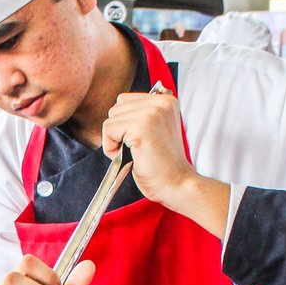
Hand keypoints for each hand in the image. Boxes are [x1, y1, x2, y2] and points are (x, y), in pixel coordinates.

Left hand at [101, 90, 194, 207]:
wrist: (177, 184)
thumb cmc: (163, 164)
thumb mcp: (154, 131)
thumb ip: (140, 115)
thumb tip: (115, 111)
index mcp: (166, 100)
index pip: (125, 100)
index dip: (124, 124)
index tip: (140, 141)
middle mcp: (161, 102)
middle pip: (116, 108)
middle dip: (118, 131)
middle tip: (136, 149)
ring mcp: (152, 113)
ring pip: (111, 119)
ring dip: (115, 140)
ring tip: (134, 153)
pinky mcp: (141, 127)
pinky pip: (109, 130)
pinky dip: (111, 147)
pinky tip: (130, 157)